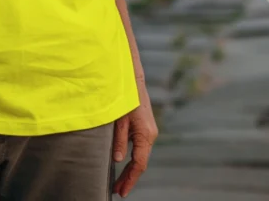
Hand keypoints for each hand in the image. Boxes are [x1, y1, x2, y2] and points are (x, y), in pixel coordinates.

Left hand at [112, 80, 157, 196]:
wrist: (133, 79)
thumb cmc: (126, 97)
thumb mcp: (119, 120)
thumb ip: (119, 140)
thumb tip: (118, 160)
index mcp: (145, 135)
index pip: (139, 164)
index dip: (130, 179)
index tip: (121, 191)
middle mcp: (151, 135)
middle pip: (141, 162)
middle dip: (130, 177)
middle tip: (118, 191)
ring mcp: (150, 131)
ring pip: (141, 155)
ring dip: (131, 169)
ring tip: (119, 181)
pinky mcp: (146, 127)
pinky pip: (140, 147)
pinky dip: (133, 158)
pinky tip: (123, 163)